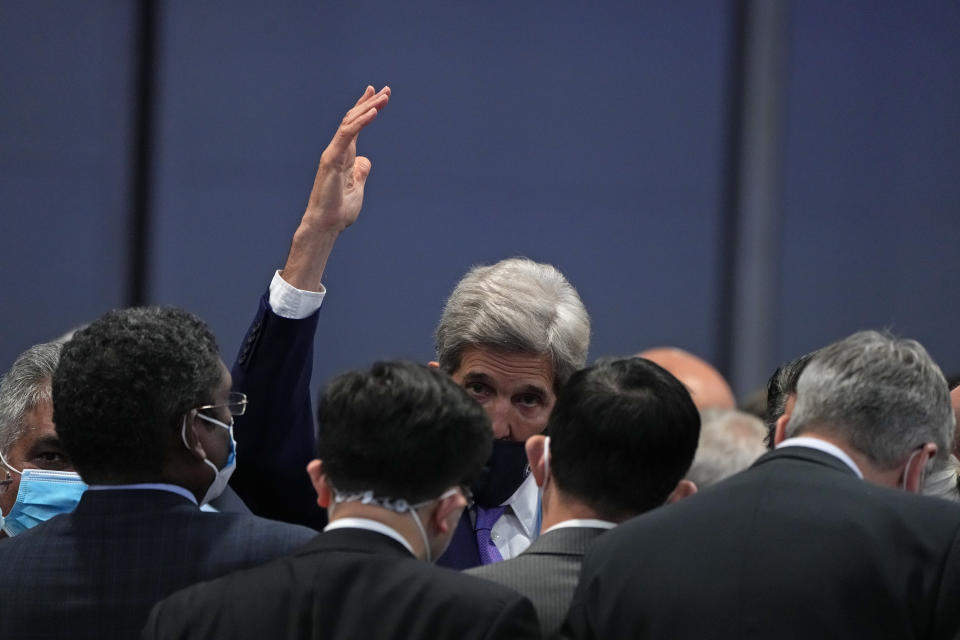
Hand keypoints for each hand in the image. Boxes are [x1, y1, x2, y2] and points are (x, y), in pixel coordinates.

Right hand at [281, 85, 389, 290]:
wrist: (326, 225)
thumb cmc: (339, 211)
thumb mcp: (358, 188)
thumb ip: (361, 172)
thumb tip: (366, 160)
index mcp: (345, 156)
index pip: (355, 126)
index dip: (365, 109)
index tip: (377, 95)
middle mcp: (337, 150)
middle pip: (353, 119)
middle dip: (369, 103)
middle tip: (385, 90)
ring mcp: (333, 153)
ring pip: (350, 123)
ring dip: (367, 108)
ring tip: (383, 97)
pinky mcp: (332, 159)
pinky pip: (347, 136)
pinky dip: (360, 122)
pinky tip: (373, 112)